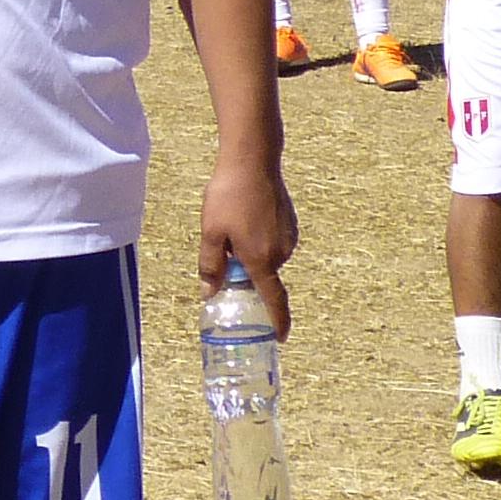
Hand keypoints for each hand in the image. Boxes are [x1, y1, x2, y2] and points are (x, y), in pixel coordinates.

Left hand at [197, 153, 297, 337]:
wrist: (253, 161)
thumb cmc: (228, 197)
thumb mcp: (211, 233)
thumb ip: (211, 266)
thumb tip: (209, 294)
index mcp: (261, 260)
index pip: (273, 300)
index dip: (277, 321)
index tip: (280, 338)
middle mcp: (281, 253)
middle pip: (262, 274)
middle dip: (244, 268)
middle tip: (223, 243)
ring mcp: (289, 237)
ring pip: (266, 255)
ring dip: (250, 249)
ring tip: (233, 221)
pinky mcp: (291, 223)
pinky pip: (273, 240)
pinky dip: (259, 236)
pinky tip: (246, 213)